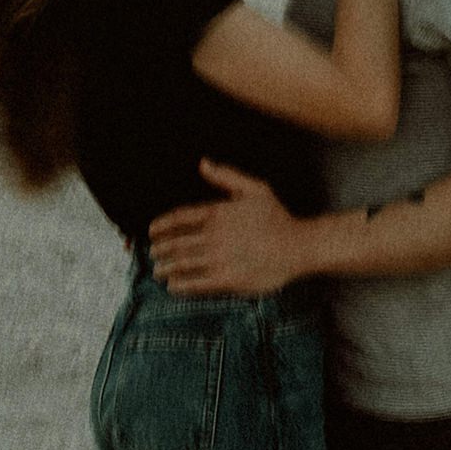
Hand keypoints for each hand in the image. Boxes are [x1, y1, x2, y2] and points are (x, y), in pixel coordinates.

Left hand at [146, 161, 304, 297]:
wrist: (298, 246)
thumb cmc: (277, 217)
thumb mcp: (255, 188)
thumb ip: (226, 176)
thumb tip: (202, 163)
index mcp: (218, 213)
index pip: (180, 218)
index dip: (162, 225)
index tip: (152, 231)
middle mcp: (215, 236)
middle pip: (177, 243)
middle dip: (160, 249)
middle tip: (152, 253)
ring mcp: (220, 258)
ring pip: (183, 263)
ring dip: (166, 267)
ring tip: (158, 271)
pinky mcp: (228, 279)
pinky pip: (197, 283)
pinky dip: (181, 285)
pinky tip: (173, 286)